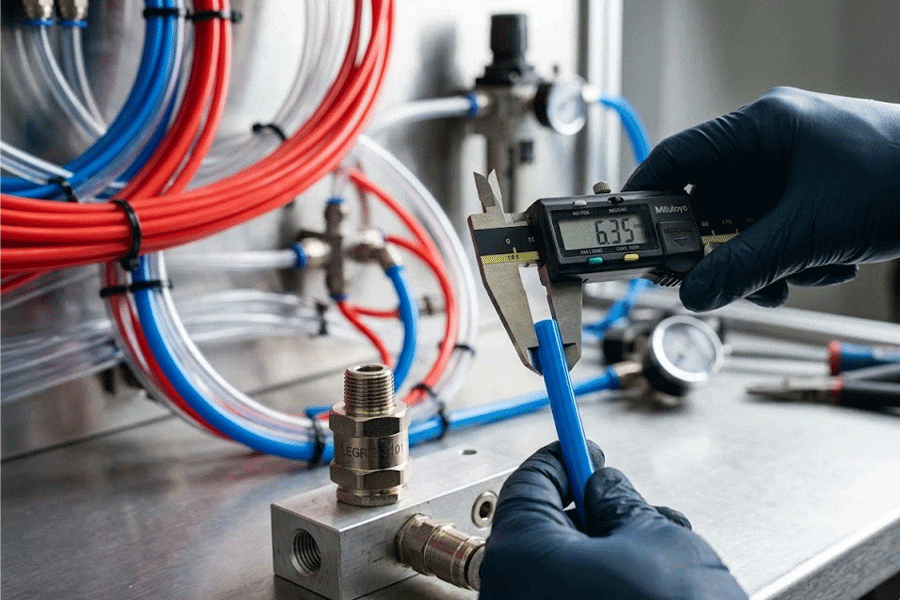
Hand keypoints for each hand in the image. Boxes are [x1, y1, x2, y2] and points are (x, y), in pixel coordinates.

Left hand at [479, 442, 746, 599]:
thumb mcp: (657, 540)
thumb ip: (621, 503)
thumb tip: (605, 487)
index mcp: (522, 555)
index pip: (530, 483)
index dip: (563, 457)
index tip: (581, 446)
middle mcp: (513, 595)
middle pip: (546, 529)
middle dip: (594, 512)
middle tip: (632, 507)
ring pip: (564, 570)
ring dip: (610, 552)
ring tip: (663, 555)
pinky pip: (571, 598)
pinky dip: (606, 586)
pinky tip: (654, 586)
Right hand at [623, 87, 899, 310]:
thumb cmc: (897, 179)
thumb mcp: (810, 231)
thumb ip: (745, 266)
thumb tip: (693, 295)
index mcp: (762, 128)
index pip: (679, 157)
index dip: (647, 196)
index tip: (629, 235)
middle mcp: (772, 146)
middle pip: (709, 204)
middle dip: (717, 249)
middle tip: (713, 281)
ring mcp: (794, 173)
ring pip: (743, 228)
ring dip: (761, 263)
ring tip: (794, 277)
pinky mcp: (813, 198)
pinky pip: (775, 236)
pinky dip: (789, 261)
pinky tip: (823, 267)